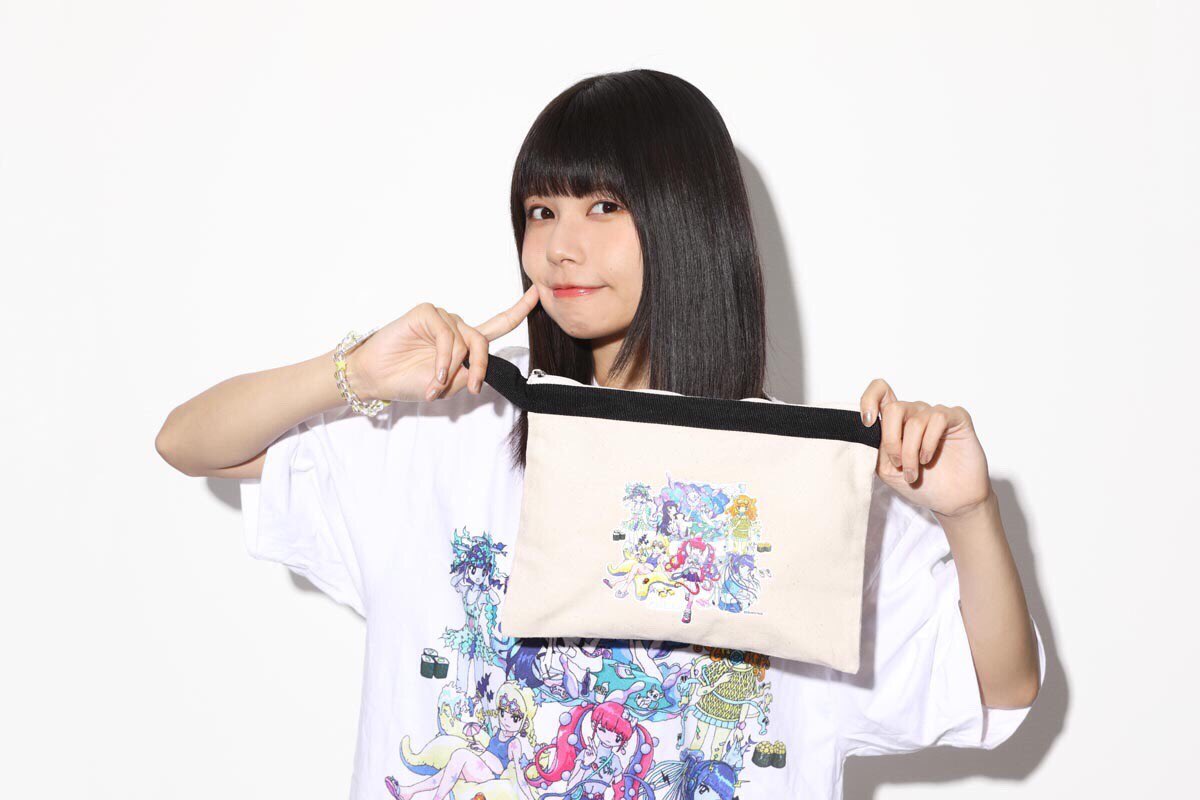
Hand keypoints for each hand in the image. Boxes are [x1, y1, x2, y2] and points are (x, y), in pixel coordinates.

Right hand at [346, 285, 538, 402]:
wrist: (377, 378)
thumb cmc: (410, 381)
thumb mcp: (449, 385)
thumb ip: (470, 372)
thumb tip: (482, 367)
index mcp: (465, 342)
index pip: (498, 324)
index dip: (519, 310)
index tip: (537, 295)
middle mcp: (456, 327)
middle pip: (483, 340)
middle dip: (480, 366)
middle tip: (472, 387)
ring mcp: (441, 318)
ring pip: (465, 341)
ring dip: (452, 368)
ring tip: (435, 383)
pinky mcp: (426, 313)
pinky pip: (448, 337)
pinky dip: (443, 360)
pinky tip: (433, 375)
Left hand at [859, 378, 991, 517]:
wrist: (951, 501)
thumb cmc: (921, 484)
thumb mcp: (887, 469)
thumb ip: (876, 447)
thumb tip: (868, 429)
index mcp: (896, 422)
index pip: (880, 392)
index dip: (869, 399)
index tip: (868, 422)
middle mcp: (914, 413)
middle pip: (893, 408)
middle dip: (892, 441)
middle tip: (898, 464)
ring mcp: (935, 414)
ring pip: (914, 421)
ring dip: (911, 452)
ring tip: (914, 472)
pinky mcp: (956, 417)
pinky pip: (937, 419)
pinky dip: (929, 443)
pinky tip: (928, 459)